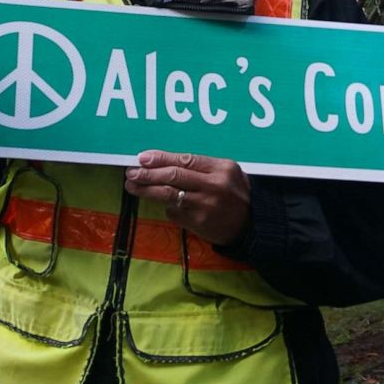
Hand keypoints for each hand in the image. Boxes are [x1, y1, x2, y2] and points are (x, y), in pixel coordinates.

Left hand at [124, 150, 250, 244]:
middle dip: (148, 173)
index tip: (142, 158)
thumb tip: (164, 164)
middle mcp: (214, 185)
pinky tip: (159, 203)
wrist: (252, 225)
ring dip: (147, 190)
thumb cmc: (234, 194)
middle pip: (174, 176)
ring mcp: (206, 205)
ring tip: (132, 186)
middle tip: (131, 172)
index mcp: (222, 168)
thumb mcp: (226, 173)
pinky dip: (166, 207)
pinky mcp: (199, 222)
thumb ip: (201, 167)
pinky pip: (175, 212)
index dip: (161, 158)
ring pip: (169, 194)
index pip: (185, 159)